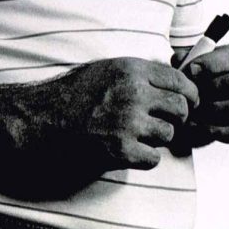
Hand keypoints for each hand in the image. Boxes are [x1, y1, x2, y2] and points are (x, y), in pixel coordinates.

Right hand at [17, 57, 197, 171]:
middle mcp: (133, 93)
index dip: (188, 95)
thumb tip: (174, 78)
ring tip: (138, 137)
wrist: (39, 121)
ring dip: (158, 139)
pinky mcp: (120, 150)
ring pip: (169, 134)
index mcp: (131, 70)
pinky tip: (130, 152)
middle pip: (181, 108)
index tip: (185, 103)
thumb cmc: (71, 95)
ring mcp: (128, 122)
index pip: (181, 80)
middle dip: (176, 118)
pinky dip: (145, 159)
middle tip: (163, 124)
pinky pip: (154, 158)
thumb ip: (139, 73)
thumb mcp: (106, 70)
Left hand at [180, 42, 228, 142]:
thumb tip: (179, 60)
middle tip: (191, 92)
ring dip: (211, 109)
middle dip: (209, 88)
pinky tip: (195, 124)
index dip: (210, 64)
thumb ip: (189, 57)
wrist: (219, 96)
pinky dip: (212, 128)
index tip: (191, 69)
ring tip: (193, 109)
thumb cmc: (209, 73)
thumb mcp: (202, 59)